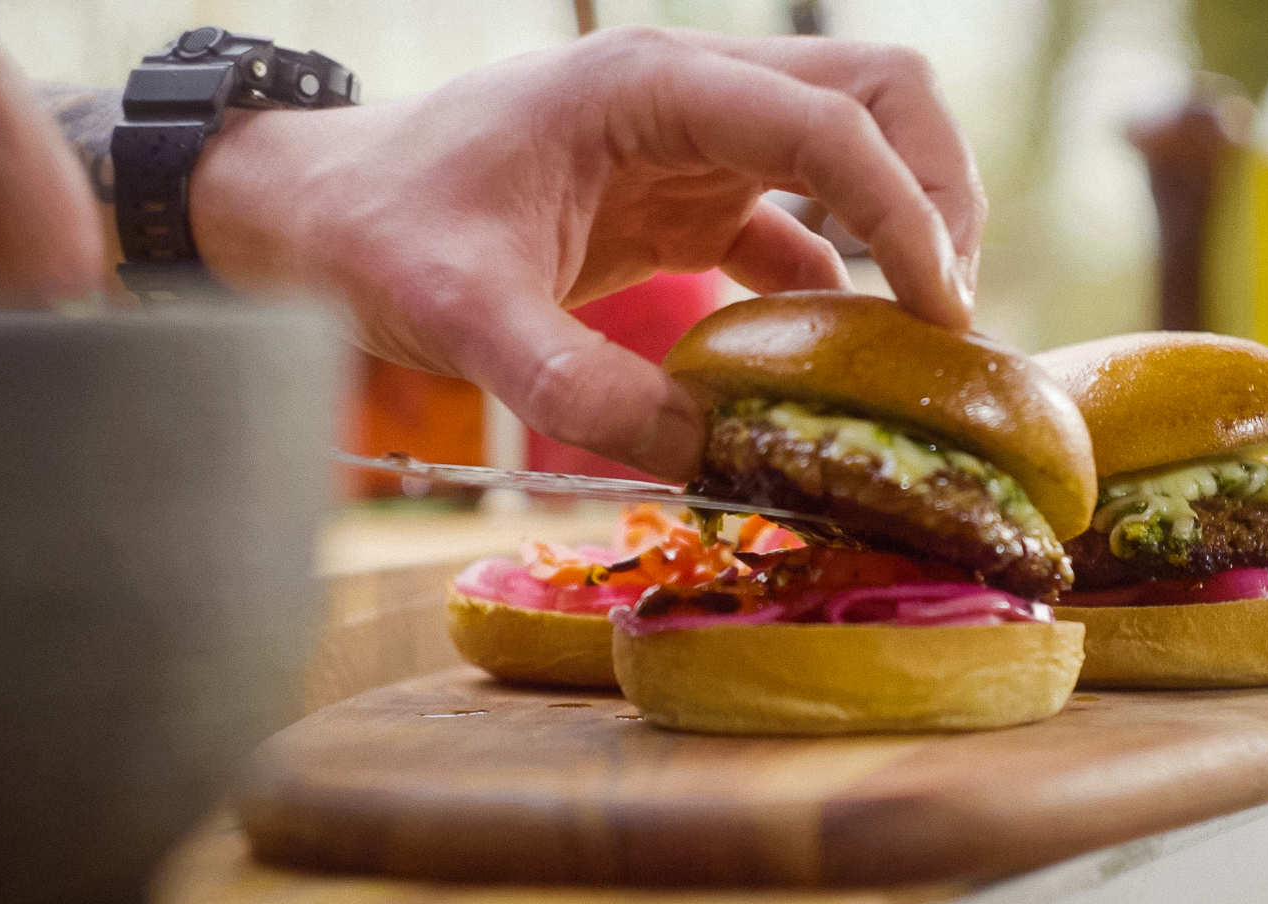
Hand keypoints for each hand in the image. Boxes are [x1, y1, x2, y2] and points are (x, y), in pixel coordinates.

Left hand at [190, 27, 985, 480]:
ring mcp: (690, 139)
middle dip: (939, 188)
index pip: (827, 118)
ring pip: (851, 141)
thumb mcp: (460, 318)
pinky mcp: (679, 192)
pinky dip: (838, 271)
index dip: (905, 211)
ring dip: (905, 221)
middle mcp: (686, 92)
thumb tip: (704, 453)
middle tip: (952, 312)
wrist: (316, 212)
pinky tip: (840, 354)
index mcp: (646, 86)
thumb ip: (574, 386)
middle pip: (877, 92)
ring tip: (924, 335)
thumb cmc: (375, 238)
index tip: (942, 312)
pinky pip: (795, 215)